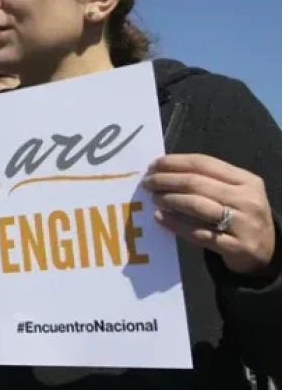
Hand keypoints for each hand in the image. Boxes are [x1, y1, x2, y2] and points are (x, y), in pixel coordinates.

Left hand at [143, 154, 276, 274]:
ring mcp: (244, 224)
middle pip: (197, 183)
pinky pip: (198, 233)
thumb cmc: (241, 215)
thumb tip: (163, 168)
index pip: (204, 163)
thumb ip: (207, 179)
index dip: (174, 162)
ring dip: (169, 200)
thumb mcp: (234, 192)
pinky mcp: (236, 246)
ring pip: (197, 206)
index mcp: (246, 180)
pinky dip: (176, 224)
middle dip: (166, 181)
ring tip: (154, 198)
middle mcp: (248, 199)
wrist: (265, 251)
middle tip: (147, 183)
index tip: (153, 165)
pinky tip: (160, 218)